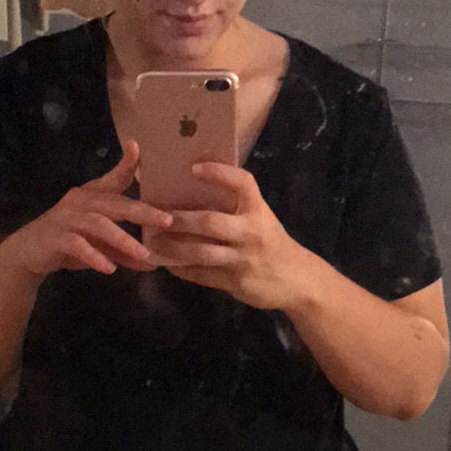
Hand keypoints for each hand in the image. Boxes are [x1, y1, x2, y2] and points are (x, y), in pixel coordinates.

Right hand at [8, 140, 173, 279]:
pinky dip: (94, 256)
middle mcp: (80, 201)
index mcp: (92, 196)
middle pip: (115, 204)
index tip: (136, 147)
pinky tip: (109, 268)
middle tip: (167, 221)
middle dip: (142, 212)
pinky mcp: (55, 237)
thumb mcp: (98, 244)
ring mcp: (66, 218)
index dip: (126, 164)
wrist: (29, 251)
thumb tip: (153, 262)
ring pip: (98, 224)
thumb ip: (124, 250)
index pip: (113, 178)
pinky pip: (78, 245)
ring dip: (122, 239)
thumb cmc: (69, 241)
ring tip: (142, 253)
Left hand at [148, 162, 312, 310]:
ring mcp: (243, 260)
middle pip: (210, 222)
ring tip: (154, 242)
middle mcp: (252, 232)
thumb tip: (194, 190)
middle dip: (180, 219)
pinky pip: (203, 275)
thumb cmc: (271, 243)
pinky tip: (167, 263)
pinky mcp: (236, 282)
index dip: (219, 173)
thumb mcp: (261, 219)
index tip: (194, 168)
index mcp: (258, 211)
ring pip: (202, 253)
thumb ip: (235, 208)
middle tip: (157, 216)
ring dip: (174, 247)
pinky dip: (183, 269)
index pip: (242, 184)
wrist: (297, 280)